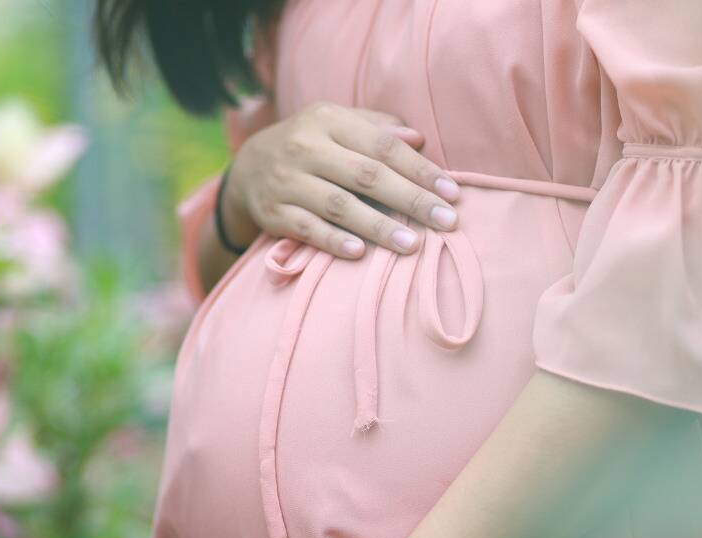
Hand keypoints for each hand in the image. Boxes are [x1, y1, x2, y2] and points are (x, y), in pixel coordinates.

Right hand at [221, 101, 461, 259]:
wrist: (248, 167)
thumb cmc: (311, 145)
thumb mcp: (337, 124)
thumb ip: (377, 128)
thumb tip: (418, 139)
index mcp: (328, 120)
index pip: (383, 146)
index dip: (420, 170)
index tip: (452, 193)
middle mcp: (305, 147)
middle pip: (367, 176)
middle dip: (411, 200)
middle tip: (447, 222)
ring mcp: (287, 181)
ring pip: (339, 205)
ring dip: (378, 227)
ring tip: (412, 245)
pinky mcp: (274, 212)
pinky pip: (307, 229)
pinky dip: (333, 241)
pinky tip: (360, 254)